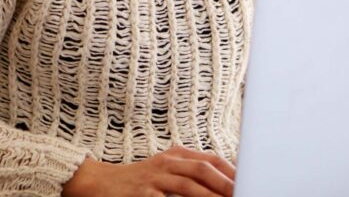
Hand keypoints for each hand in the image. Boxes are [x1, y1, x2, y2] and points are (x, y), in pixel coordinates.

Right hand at [62, 145, 235, 196]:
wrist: (100, 182)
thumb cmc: (139, 179)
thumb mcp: (166, 168)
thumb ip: (191, 171)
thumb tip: (224, 180)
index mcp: (177, 155)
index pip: (210, 160)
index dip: (231, 169)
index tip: (249, 180)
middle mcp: (167, 163)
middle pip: (202, 170)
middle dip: (225, 183)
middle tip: (243, 192)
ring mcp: (154, 178)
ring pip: (188, 186)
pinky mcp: (142, 194)